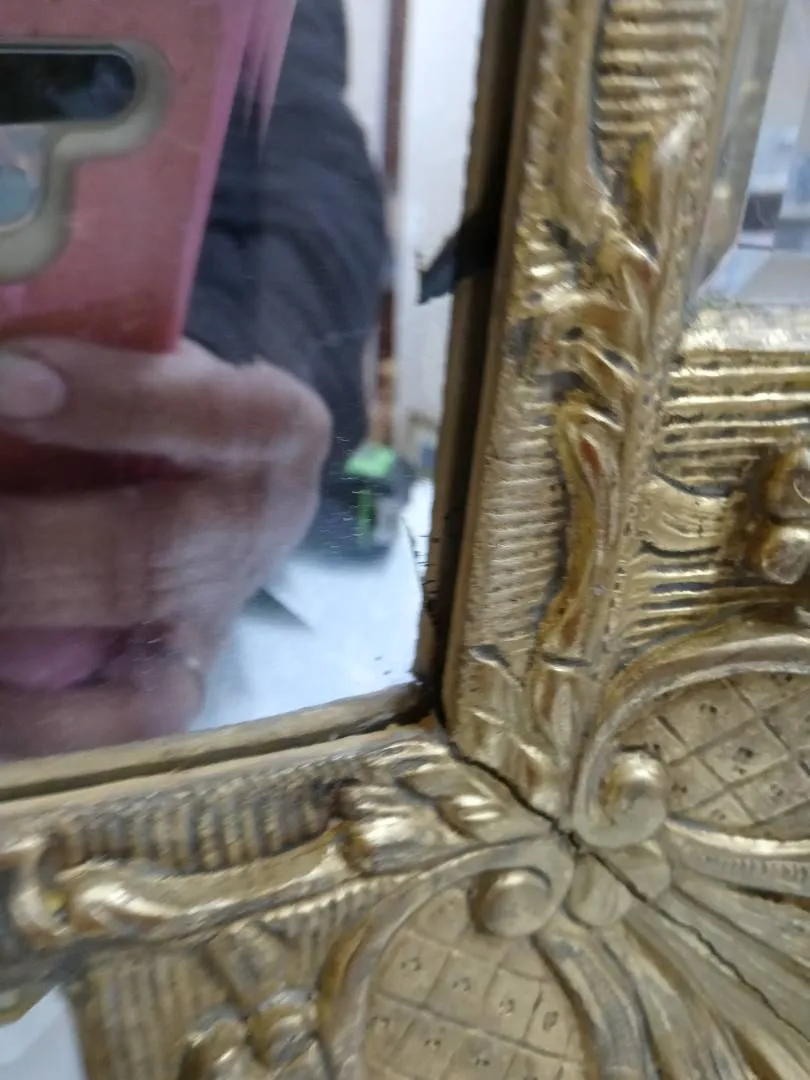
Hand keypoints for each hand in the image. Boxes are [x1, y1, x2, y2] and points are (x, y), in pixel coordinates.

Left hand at [0, 337, 330, 755]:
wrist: (225, 493)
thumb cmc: (165, 409)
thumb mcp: (146, 357)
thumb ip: (83, 353)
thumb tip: (4, 361)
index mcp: (274, 426)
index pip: (208, 415)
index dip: (107, 404)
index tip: (3, 378)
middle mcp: (261, 527)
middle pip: (146, 551)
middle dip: (20, 542)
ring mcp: (223, 612)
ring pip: (128, 638)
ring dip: (20, 609)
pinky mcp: (183, 678)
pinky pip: (122, 720)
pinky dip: (37, 718)